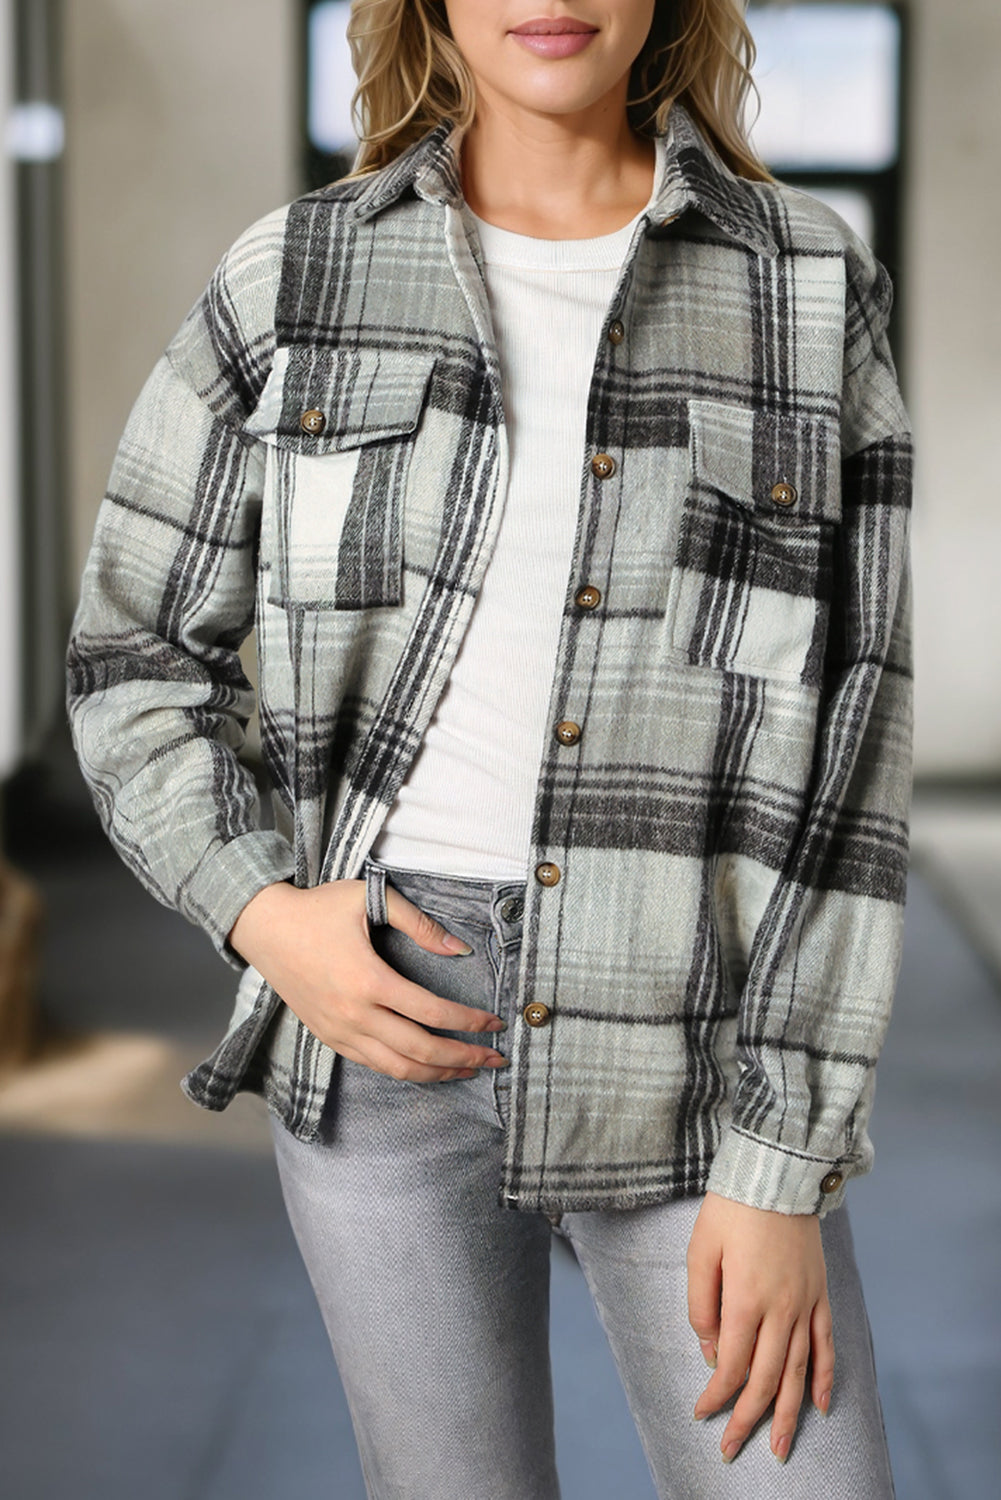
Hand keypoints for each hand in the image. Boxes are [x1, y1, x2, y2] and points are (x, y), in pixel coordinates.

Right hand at [227, 879, 508, 1081]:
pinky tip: (426, 1066)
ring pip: (396, 1068)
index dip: (469, 1021)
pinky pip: (372, 1064)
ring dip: (437, 1074)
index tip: (495, 1023)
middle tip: (495, 1060)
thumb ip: (419, 923)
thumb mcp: (368, 899)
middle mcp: (353, 1014)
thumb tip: (460, 949)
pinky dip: (404, 1071)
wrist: (263, 927)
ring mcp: (338, 1031)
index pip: (431, 1012)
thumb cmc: (318, 908)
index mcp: (367, 980)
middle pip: (419, 1051)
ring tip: (467, 1071)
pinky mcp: (328, 1037)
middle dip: (463, 1059)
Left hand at [687, 1190, 833, 1463]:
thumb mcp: (700, 1250)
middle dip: (747, 1418)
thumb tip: (709, 1349)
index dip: (715, 1395)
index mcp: (745, 1299)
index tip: (702, 1413)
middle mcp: (780, 1309)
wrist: (776, 1173)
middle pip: (764, 1379)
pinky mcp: (820, 1293)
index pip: (730, 1364)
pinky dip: (824, 1377)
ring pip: (797, 1371)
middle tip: (733, 1449)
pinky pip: (826, 1344)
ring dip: (786, 1413)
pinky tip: (820, 1405)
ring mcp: (805, 1303)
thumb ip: (700, 1304)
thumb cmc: (731, 1209)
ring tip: (779, 1446)